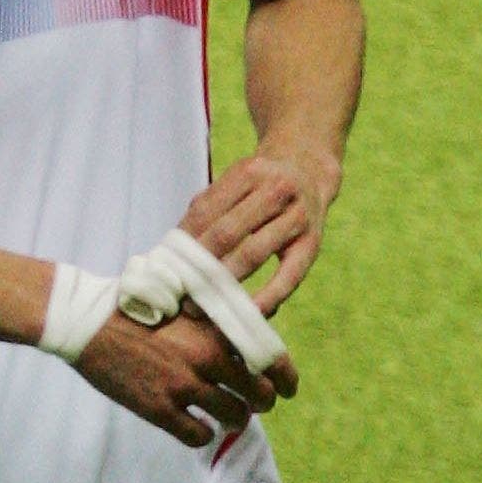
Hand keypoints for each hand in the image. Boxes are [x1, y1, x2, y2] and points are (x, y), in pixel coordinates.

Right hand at [73, 311, 298, 446]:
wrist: (85, 321)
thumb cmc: (131, 306)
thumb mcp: (180, 303)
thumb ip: (212, 323)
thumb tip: (245, 341)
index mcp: (212, 329)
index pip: (270, 358)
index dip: (286, 378)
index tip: (288, 388)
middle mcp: (205, 357)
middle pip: (258, 394)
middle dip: (260, 402)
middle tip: (251, 404)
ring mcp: (183, 385)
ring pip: (234, 417)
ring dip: (234, 419)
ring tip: (224, 415)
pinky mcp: (160, 409)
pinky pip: (200, 435)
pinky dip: (204, 433)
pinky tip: (194, 424)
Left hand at [178, 150, 340, 314]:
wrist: (308, 172)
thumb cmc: (258, 185)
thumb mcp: (234, 182)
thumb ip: (206, 207)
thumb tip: (172, 248)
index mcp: (247, 172)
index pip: (206, 211)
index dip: (185, 240)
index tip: (168, 266)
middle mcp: (275, 189)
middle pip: (227, 231)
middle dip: (201, 264)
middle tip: (183, 291)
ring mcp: (297, 216)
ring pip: (254, 252)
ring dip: (227, 280)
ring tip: (206, 302)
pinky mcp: (314, 243)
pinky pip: (289, 274)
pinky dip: (269, 295)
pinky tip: (251, 310)